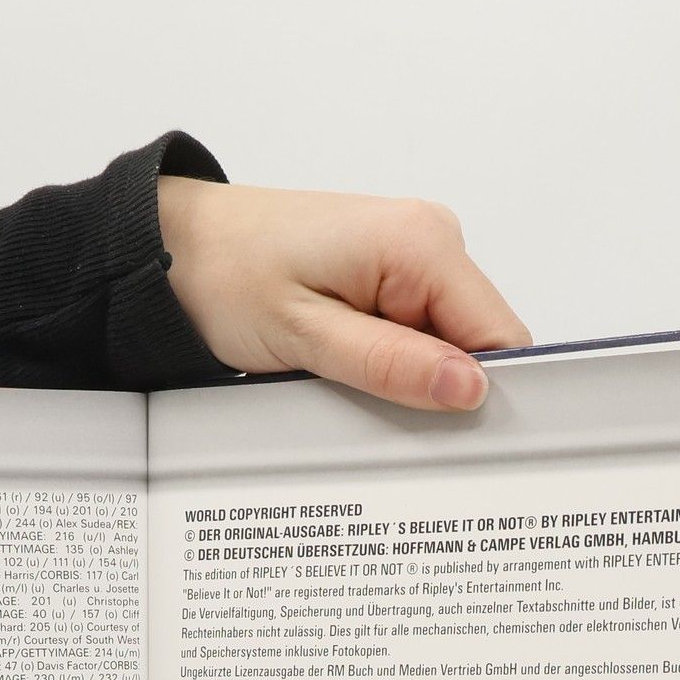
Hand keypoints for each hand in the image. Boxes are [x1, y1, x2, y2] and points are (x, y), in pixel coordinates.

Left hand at [158, 176, 531, 412]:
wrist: (178, 248)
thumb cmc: (227, 275)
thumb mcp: (306, 335)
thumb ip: (391, 364)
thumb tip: (468, 389)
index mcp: (422, 242)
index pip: (500, 338)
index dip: (485, 396)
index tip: (452, 440)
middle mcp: (430, 239)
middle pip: (478, 345)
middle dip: (441, 394)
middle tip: (379, 420)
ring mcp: (413, 256)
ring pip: (447, 347)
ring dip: (409, 381)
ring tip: (347, 385)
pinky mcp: (392, 276)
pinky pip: (418, 335)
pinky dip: (392, 365)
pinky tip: (349, 372)